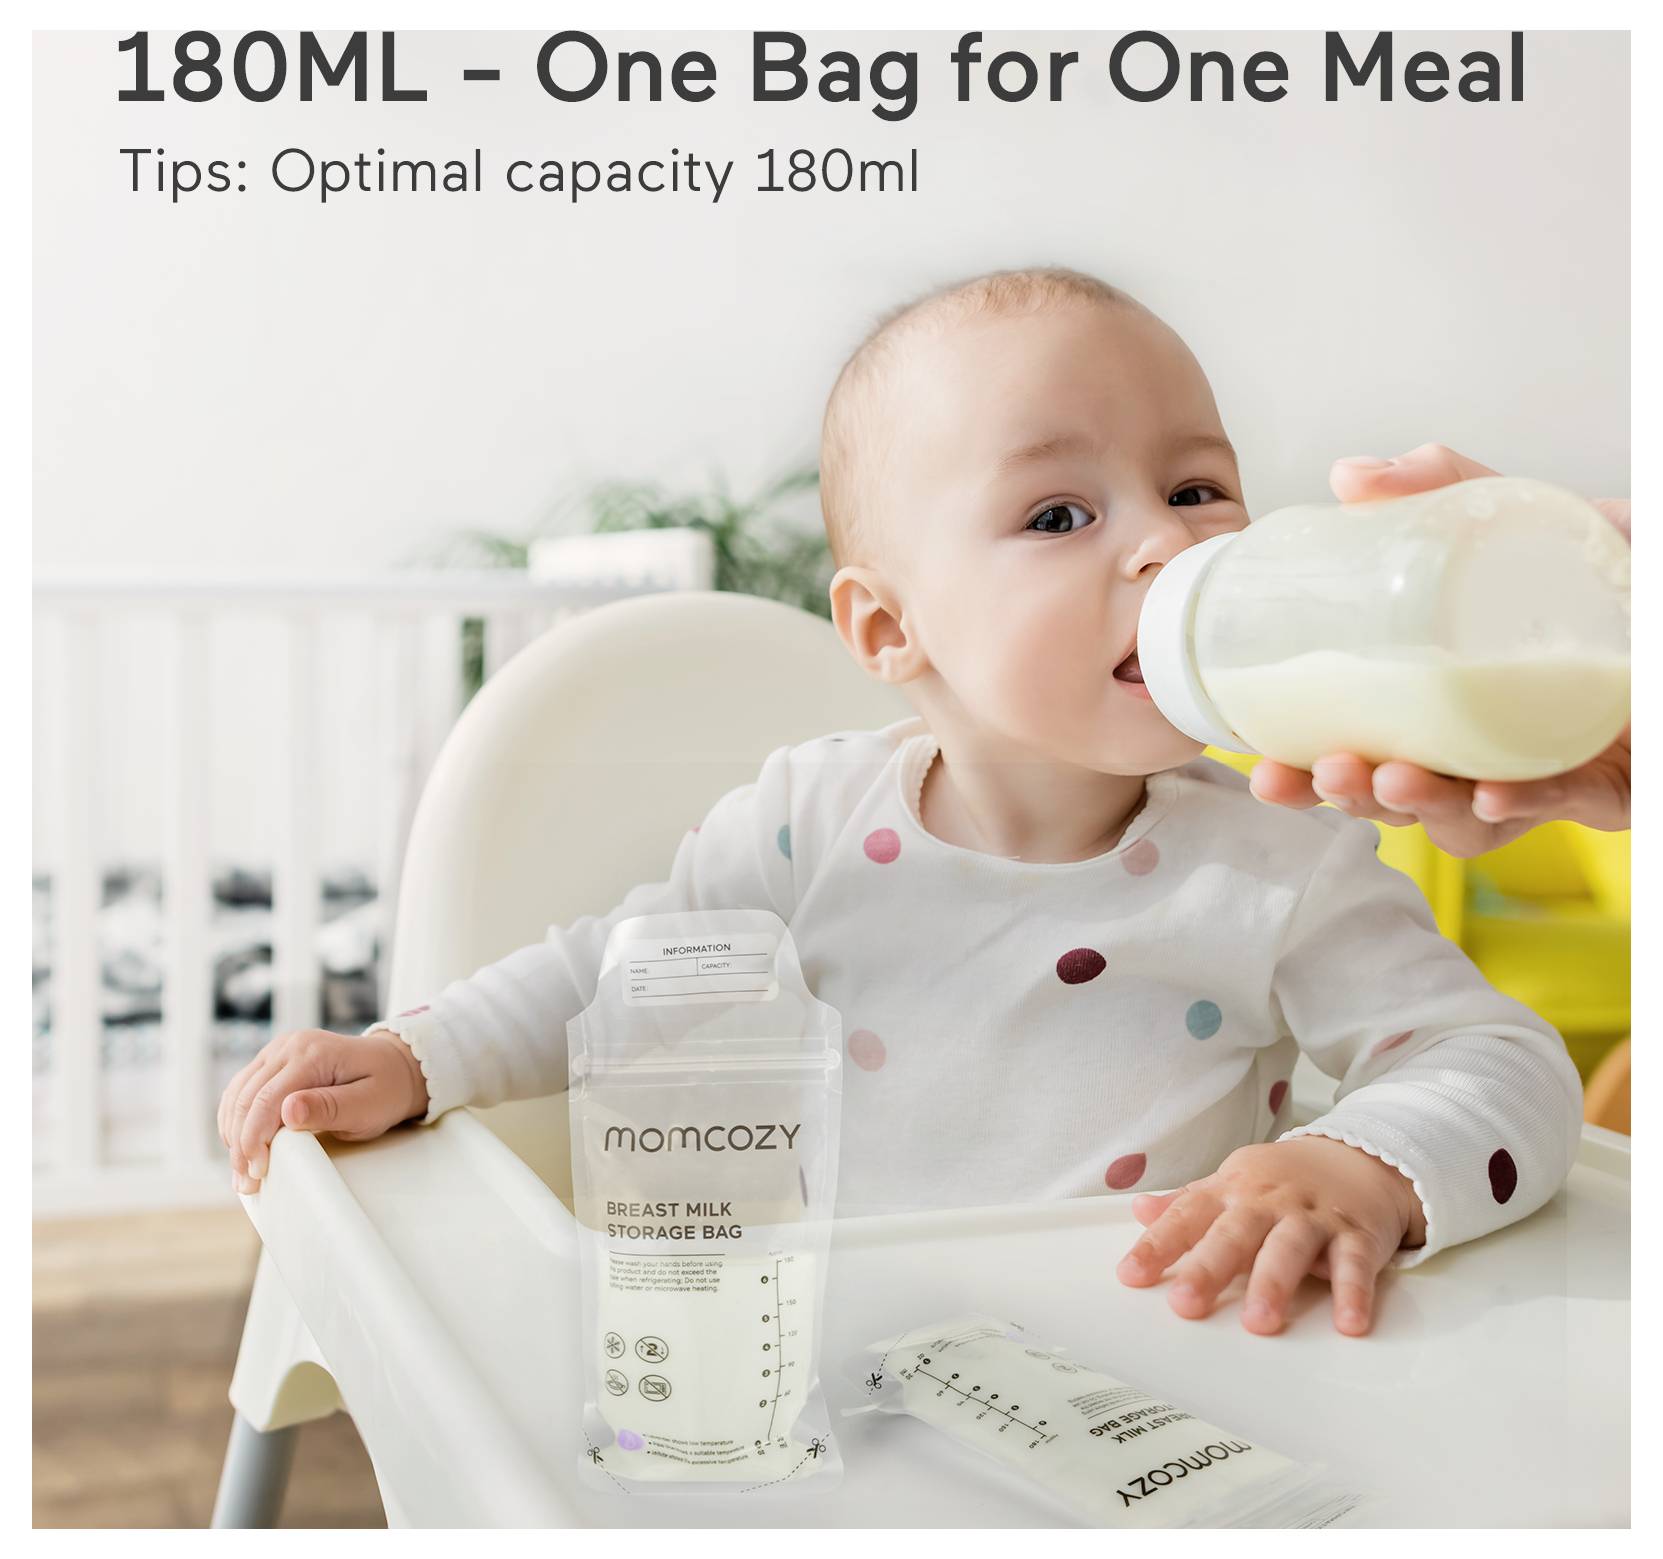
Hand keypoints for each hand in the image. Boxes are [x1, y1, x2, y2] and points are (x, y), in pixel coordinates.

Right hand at [217, 1026, 428, 1192]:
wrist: (394, 1066)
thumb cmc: (386, 1088)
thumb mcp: (369, 1104)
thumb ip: (330, 1108)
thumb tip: (288, 1111)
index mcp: (313, 1053)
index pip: (267, 1099)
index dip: (254, 1139)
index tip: (257, 1172)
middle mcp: (289, 1046)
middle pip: (246, 1098)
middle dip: (240, 1144)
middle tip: (245, 1182)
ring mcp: (279, 1050)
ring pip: (237, 1094)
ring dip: (233, 1134)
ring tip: (241, 1171)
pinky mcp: (273, 1061)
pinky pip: (242, 1090)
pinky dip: (236, 1119)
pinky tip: (241, 1144)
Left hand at [1114, 1137, 1426, 1336]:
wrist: (1357, 1156)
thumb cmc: (1282, 1180)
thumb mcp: (1231, 1182)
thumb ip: (1187, 1202)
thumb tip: (1139, 1211)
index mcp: (1231, 1190)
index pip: (1187, 1216)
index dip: (1158, 1245)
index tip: (1131, 1275)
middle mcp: (1268, 1201)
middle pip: (1235, 1234)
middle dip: (1209, 1268)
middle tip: (1186, 1304)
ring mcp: (1312, 1217)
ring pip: (1290, 1248)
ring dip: (1274, 1283)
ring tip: (1259, 1322)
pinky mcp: (1356, 1234)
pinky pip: (1355, 1264)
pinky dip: (1353, 1293)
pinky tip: (1348, 1324)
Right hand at [1248, 443, 1631, 856]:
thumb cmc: (1612, 577)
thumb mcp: (1525, 523)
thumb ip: (1447, 488)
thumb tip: (1351, 475)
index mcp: (1446, 711)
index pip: (1361, 755)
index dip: (1305, 777)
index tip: (1262, 767)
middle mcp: (1487, 752)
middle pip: (1401, 801)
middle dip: (1352, 798)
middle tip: (1328, 774)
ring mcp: (1547, 774)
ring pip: (1469, 822)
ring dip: (1422, 806)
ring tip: (1392, 778)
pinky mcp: (1610, 787)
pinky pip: (1562, 805)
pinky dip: (1525, 803)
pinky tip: (1491, 793)